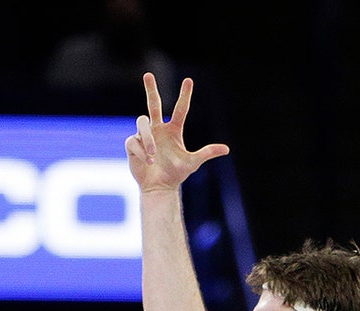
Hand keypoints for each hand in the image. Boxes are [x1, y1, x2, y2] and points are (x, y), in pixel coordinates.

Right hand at [125, 72, 229, 191]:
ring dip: (148, 139)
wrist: (159, 187)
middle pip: (153, 104)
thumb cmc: (176, 174)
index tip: (188, 80)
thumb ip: (207, 153)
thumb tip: (227, 149)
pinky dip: (142, 152)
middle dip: (150, 89)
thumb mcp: (193, 162)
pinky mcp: (132, 144)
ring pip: (142, 123)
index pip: (180, 109)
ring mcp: (144, 135)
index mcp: (173, 130)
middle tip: (148, 74)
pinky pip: (134, 141)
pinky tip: (148, 162)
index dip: (185, 95)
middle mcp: (158, 128)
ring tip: (154, 156)